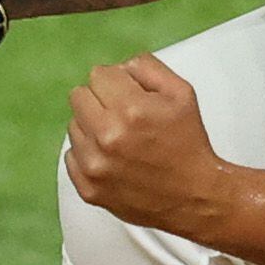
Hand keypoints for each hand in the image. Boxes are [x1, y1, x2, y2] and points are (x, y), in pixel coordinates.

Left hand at [64, 54, 235, 237]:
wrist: (194, 197)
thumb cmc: (188, 144)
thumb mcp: (182, 93)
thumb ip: (147, 67)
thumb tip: (119, 67)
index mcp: (131, 109)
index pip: (98, 74)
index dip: (117, 83)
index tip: (129, 96)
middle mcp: (108, 136)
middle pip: (79, 96)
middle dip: (100, 101)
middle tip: (122, 117)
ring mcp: (94, 165)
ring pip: (73, 126)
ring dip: (92, 128)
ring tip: (120, 141)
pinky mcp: (88, 188)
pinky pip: (70, 156)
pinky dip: (87, 155)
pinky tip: (112, 160)